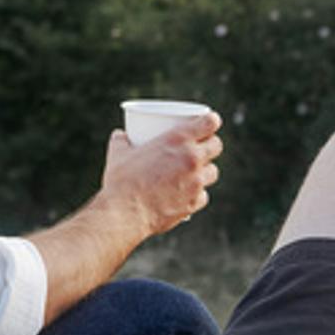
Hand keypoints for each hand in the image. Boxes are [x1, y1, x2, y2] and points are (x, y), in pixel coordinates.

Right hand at [99, 113, 222, 236]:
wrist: (125, 214)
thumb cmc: (121, 181)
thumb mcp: (118, 154)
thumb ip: (121, 140)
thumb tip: (120, 135)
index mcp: (178, 139)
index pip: (209, 122)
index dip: (211, 120)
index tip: (209, 122)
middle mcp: (192, 159)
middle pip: (216, 146)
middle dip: (211, 144)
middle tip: (201, 147)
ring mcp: (196, 182)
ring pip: (213, 172)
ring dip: (205, 170)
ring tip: (195, 172)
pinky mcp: (194, 203)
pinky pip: (203, 195)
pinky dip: (197, 194)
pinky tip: (188, 194)